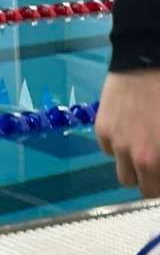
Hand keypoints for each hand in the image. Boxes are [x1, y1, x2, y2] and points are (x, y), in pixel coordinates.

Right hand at [96, 70, 159, 196]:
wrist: (145, 62)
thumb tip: (159, 163)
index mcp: (157, 160)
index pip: (158, 192)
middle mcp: (137, 158)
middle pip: (143, 190)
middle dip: (152, 181)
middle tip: (156, 164)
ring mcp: (116, 144)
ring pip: (124, 175)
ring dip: (134, 168)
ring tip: (141, 149)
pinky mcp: (101, 128)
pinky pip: (108, 150)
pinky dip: (117, 147)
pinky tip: (126, 131)